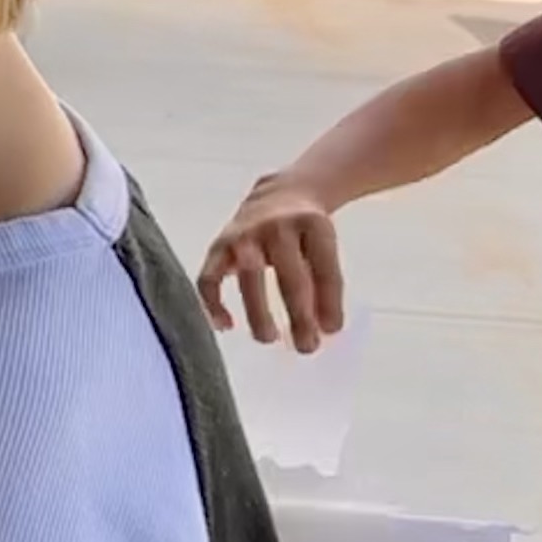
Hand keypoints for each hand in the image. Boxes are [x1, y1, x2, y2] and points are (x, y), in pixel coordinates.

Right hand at [199, 175, 345, 348]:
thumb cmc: (305, 231)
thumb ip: (324, 283)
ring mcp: (244, 234)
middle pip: (289, 275)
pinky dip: (213, 303)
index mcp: (313, 224)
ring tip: (268, 339)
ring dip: (258, 312)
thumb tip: (325, 330)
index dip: (329, 302)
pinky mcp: (219, 245)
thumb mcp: (323, 245)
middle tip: (306, 347)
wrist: (278, 194)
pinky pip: (210, 277)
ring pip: (249, 277)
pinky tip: (225, 325)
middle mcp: (276, 226)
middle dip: (299, 315)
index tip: (331, 331)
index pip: (324, 268)